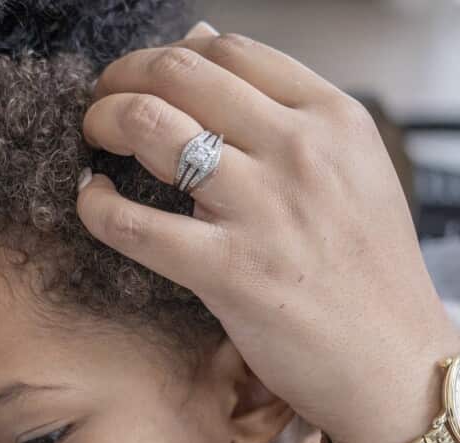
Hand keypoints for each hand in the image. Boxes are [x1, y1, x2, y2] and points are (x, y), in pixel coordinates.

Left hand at [76, 23, 459, 442]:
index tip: (139, 77)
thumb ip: (277, 104)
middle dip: (120, 79)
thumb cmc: (363, 266)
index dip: (164, 55)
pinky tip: (92, 198)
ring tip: (94, 141)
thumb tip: (199, 39)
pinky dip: (94, 204)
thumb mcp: (346, 166)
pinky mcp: (226, 272)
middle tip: (102, 103)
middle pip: (179, 75)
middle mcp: (298, 152)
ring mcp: (261, 210)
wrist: (393, 361)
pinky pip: (132, 224)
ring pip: (150, 128)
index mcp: (331, 119)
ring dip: (103, 122)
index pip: (228, 52)